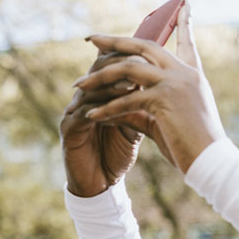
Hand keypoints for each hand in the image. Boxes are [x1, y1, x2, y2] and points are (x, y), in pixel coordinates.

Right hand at [59, 52, 153, 197]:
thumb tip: (170, 82)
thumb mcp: (136, 125)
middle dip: (121, 63)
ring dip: (112, 85)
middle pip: (99, 67)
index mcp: (101, 92)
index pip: (113, 62)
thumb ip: (145, 103)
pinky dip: (100, 109)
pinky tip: (115, 107)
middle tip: (143, 62)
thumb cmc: (117, 154)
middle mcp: (85, 96)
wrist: (100, 185)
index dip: (131, 55)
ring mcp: (74, 111)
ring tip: (133, 84)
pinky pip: (82, 113)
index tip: (156, 53)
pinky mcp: (68, 128)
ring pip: (91, 88)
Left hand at [74, 0, 225, 174]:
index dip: (184, 22)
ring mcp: (175, 83)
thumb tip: (115, 105)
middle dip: (115, 41)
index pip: (187, 41)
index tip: (185, 3)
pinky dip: (106, 108)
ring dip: (100, 77)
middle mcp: (184, 73)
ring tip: (79, 86)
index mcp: (192, 75)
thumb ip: (144, 107)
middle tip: (91, 39)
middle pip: (145, 45)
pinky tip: (91, 116)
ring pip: (129, 68)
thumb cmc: (193, 146)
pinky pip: (126, 99)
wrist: (212, 162)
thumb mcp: (167, 120)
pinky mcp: (164, 99)